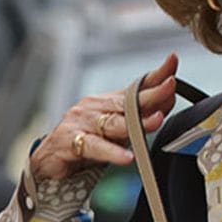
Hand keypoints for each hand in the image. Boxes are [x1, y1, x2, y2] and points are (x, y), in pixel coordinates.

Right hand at [29, 53, 178, 180]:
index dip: (156, 74)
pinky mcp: (70, 142)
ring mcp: (82, 123)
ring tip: (156, 120)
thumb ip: (139, 120)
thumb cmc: (86, 144)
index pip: (137, 86)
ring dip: (137, 121)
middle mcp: (96, 108)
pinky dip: (111, 152)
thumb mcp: (117, 131)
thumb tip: (167, 105)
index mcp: (109, 103)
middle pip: (128, 101)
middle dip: (151, 93)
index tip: (173, 60)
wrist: (48, 161)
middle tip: (170, 86)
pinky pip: (94, 147)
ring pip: (113, 122)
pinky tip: (127, 157)